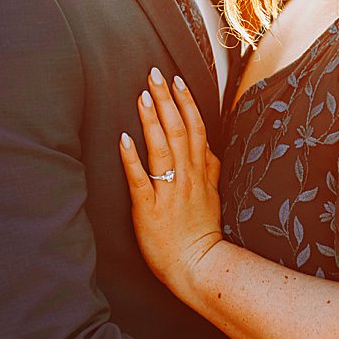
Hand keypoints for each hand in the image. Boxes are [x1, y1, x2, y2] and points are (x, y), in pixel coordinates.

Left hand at [117, 67, 223, 296]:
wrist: (199, 264)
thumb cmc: (201, 232)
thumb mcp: (213, 195)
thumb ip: (210, 170)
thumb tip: (208, 148)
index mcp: (202, 172)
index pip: (197, 129)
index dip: (186, 102)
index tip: (177, 80)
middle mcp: (188, 177)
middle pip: (179, 130)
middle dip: (167, 100)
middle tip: (155, 73)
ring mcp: (170, 191)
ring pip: (163, 148)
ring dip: (153, 120)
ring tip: (142, 95)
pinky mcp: (150, 208)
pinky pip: (141, 179)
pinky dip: (133, 158)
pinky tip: (124, 138)